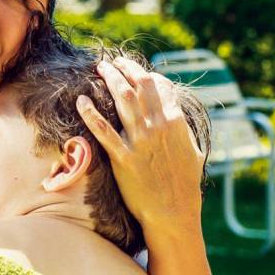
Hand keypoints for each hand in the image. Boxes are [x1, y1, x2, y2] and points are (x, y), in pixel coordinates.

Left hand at [76, 57, 205, 228]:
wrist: (174, 213)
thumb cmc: (185, 183)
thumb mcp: (194, 150)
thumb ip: (184, 129)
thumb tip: (177, 115)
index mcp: (176, 121)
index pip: (159, 85)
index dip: (144, 73)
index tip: (132, 69)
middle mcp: (158, 126)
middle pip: (139, 84)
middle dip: (124, 67)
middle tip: (111, 62)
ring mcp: (140, 141)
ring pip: (122, 98)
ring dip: (109, 78)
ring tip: (99, 67)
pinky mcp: (123, 158)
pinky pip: (103, 131)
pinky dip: (90, 113)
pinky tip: (81, 100)